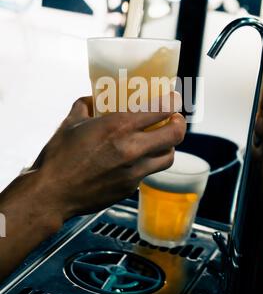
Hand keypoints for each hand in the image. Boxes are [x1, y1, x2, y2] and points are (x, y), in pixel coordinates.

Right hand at [32, 93, 185, 221]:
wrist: (52, 194)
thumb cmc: (58, 159)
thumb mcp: (70, 124)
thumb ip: (84, 107)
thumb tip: (90, 100)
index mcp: (118, 127)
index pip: (161, 110)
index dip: (172, 102)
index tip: (173, 99)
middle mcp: (132, 149)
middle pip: (175, 135)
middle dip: (179, 123)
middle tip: (174, 119)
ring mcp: (134, 172)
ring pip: (167, 157)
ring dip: (168, 146)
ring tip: (160, 141)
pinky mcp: (130, 188)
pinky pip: (148, 173)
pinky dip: (147, 164)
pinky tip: (135, 160)